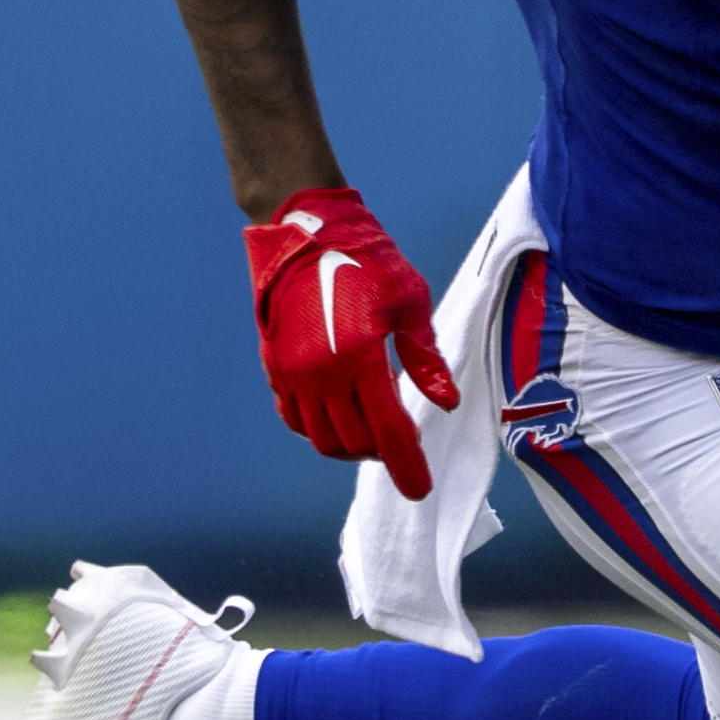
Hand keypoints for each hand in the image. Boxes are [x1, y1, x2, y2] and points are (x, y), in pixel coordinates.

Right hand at [242, 188, 458, 497]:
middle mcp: (320, 373)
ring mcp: (292, 373)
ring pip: (321, 439)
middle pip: (354, 443)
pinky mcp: (274, 367)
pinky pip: (295, 419)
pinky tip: (339, 415)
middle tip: (402, 444)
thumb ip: (425, 358)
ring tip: (372, 431)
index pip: (388, 431)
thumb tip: (445, 402)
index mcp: (360, 357)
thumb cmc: (364, 259)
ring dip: (351, 446)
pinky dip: (319, 429)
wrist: (304, 229)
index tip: (420, 489)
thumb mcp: (410, 302)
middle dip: (382, 453)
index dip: (406, 466)